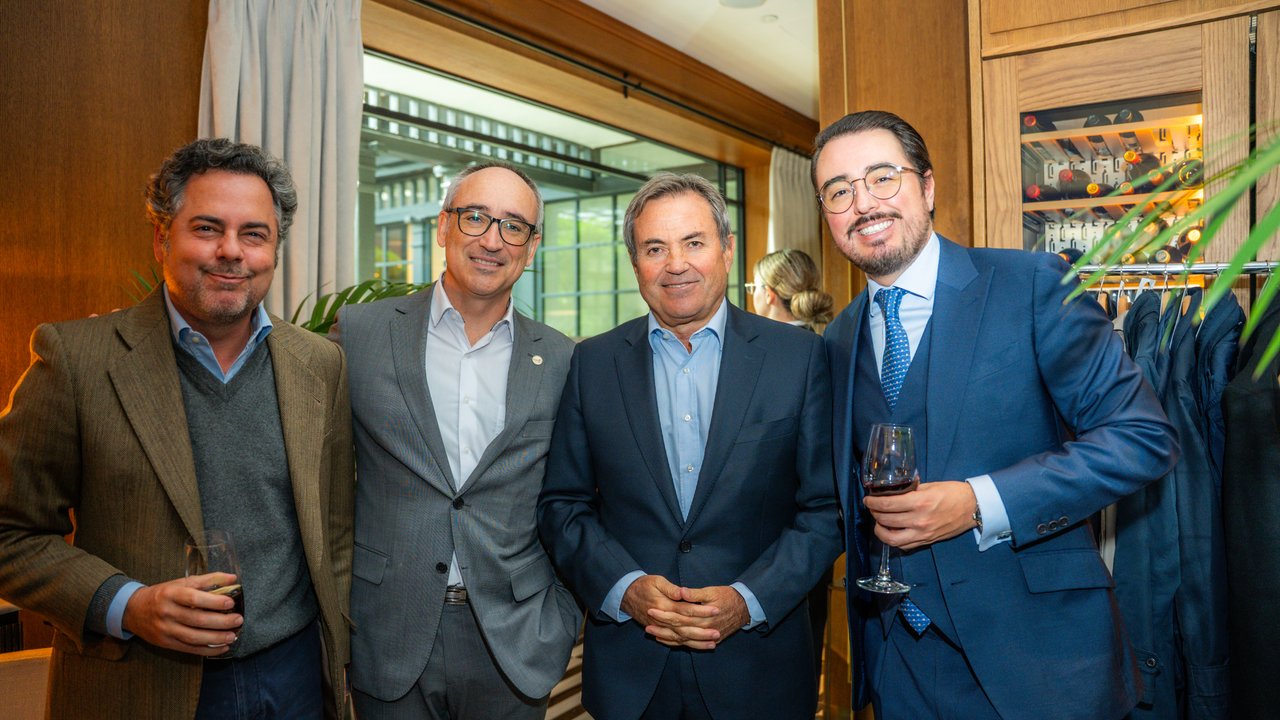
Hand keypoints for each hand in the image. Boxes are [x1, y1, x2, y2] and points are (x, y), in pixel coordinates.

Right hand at [121, 572, 242, 655]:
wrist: (133, 610)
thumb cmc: (164, 594)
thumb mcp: (181, 583)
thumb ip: (207, 580)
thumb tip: (233, 579)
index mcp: (171, 594)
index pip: (193, 598)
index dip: (213, 601)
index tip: (230, 602)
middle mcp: (166, 613)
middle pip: (196, 620)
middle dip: (220, 622)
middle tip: (238, 620)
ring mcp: (165, 630)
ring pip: (193, 637)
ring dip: (216, 638)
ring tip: (233, 636)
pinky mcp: (166, 643)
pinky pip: (189, 649)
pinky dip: (207, 650)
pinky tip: (222, 647)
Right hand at [622, 575, 718, 648]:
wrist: (626, 595)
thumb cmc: (643, 585)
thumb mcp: (656, 581)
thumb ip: (670, 588)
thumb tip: (682, 593)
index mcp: (663, 605)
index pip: (685, 610)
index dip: (701, 611)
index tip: (716, 610)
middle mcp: (662, 619)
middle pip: (685, 627)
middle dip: (702, 631)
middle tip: (718, 632)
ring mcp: (660, 627)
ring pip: (680, 637)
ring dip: (697, 642)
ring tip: (713, 644)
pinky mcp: (659, 630)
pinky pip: (673, 641)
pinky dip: (685, 644)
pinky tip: (697, 646)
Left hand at [657, 585, 748, 648]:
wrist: (745, 608)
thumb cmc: (728, 597)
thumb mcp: (712, 591)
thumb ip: (695, 594)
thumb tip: (681, 592)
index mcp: (703, 617)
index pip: (679, 617)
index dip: (664, 614)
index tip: (651, 609)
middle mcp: (704, 630)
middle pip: (679, 631)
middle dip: (662, 628)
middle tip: (647, 626)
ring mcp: (707, 637)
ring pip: (684, 640)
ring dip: (667, 638)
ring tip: (653, 635)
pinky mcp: (710, 640)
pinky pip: (691, 644)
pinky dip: (678, 643)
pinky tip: (667, 641)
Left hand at [863, 480, 977, 550]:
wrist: (973, 508)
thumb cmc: (953, 493)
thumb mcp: (930, 486)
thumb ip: (910, 489)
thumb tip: (893, 490)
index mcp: (920, 503)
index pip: (887, 504)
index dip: (873, 502)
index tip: (867, 499)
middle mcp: (919, 521)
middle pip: (886, 520)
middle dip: (874, 513)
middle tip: (872, 507)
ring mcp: (923, 534)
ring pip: (891, 539)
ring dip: (880, 530)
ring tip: (878, 522)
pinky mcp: (927, 541)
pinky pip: (904, 545)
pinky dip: (894, 540)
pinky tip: (892, 531)